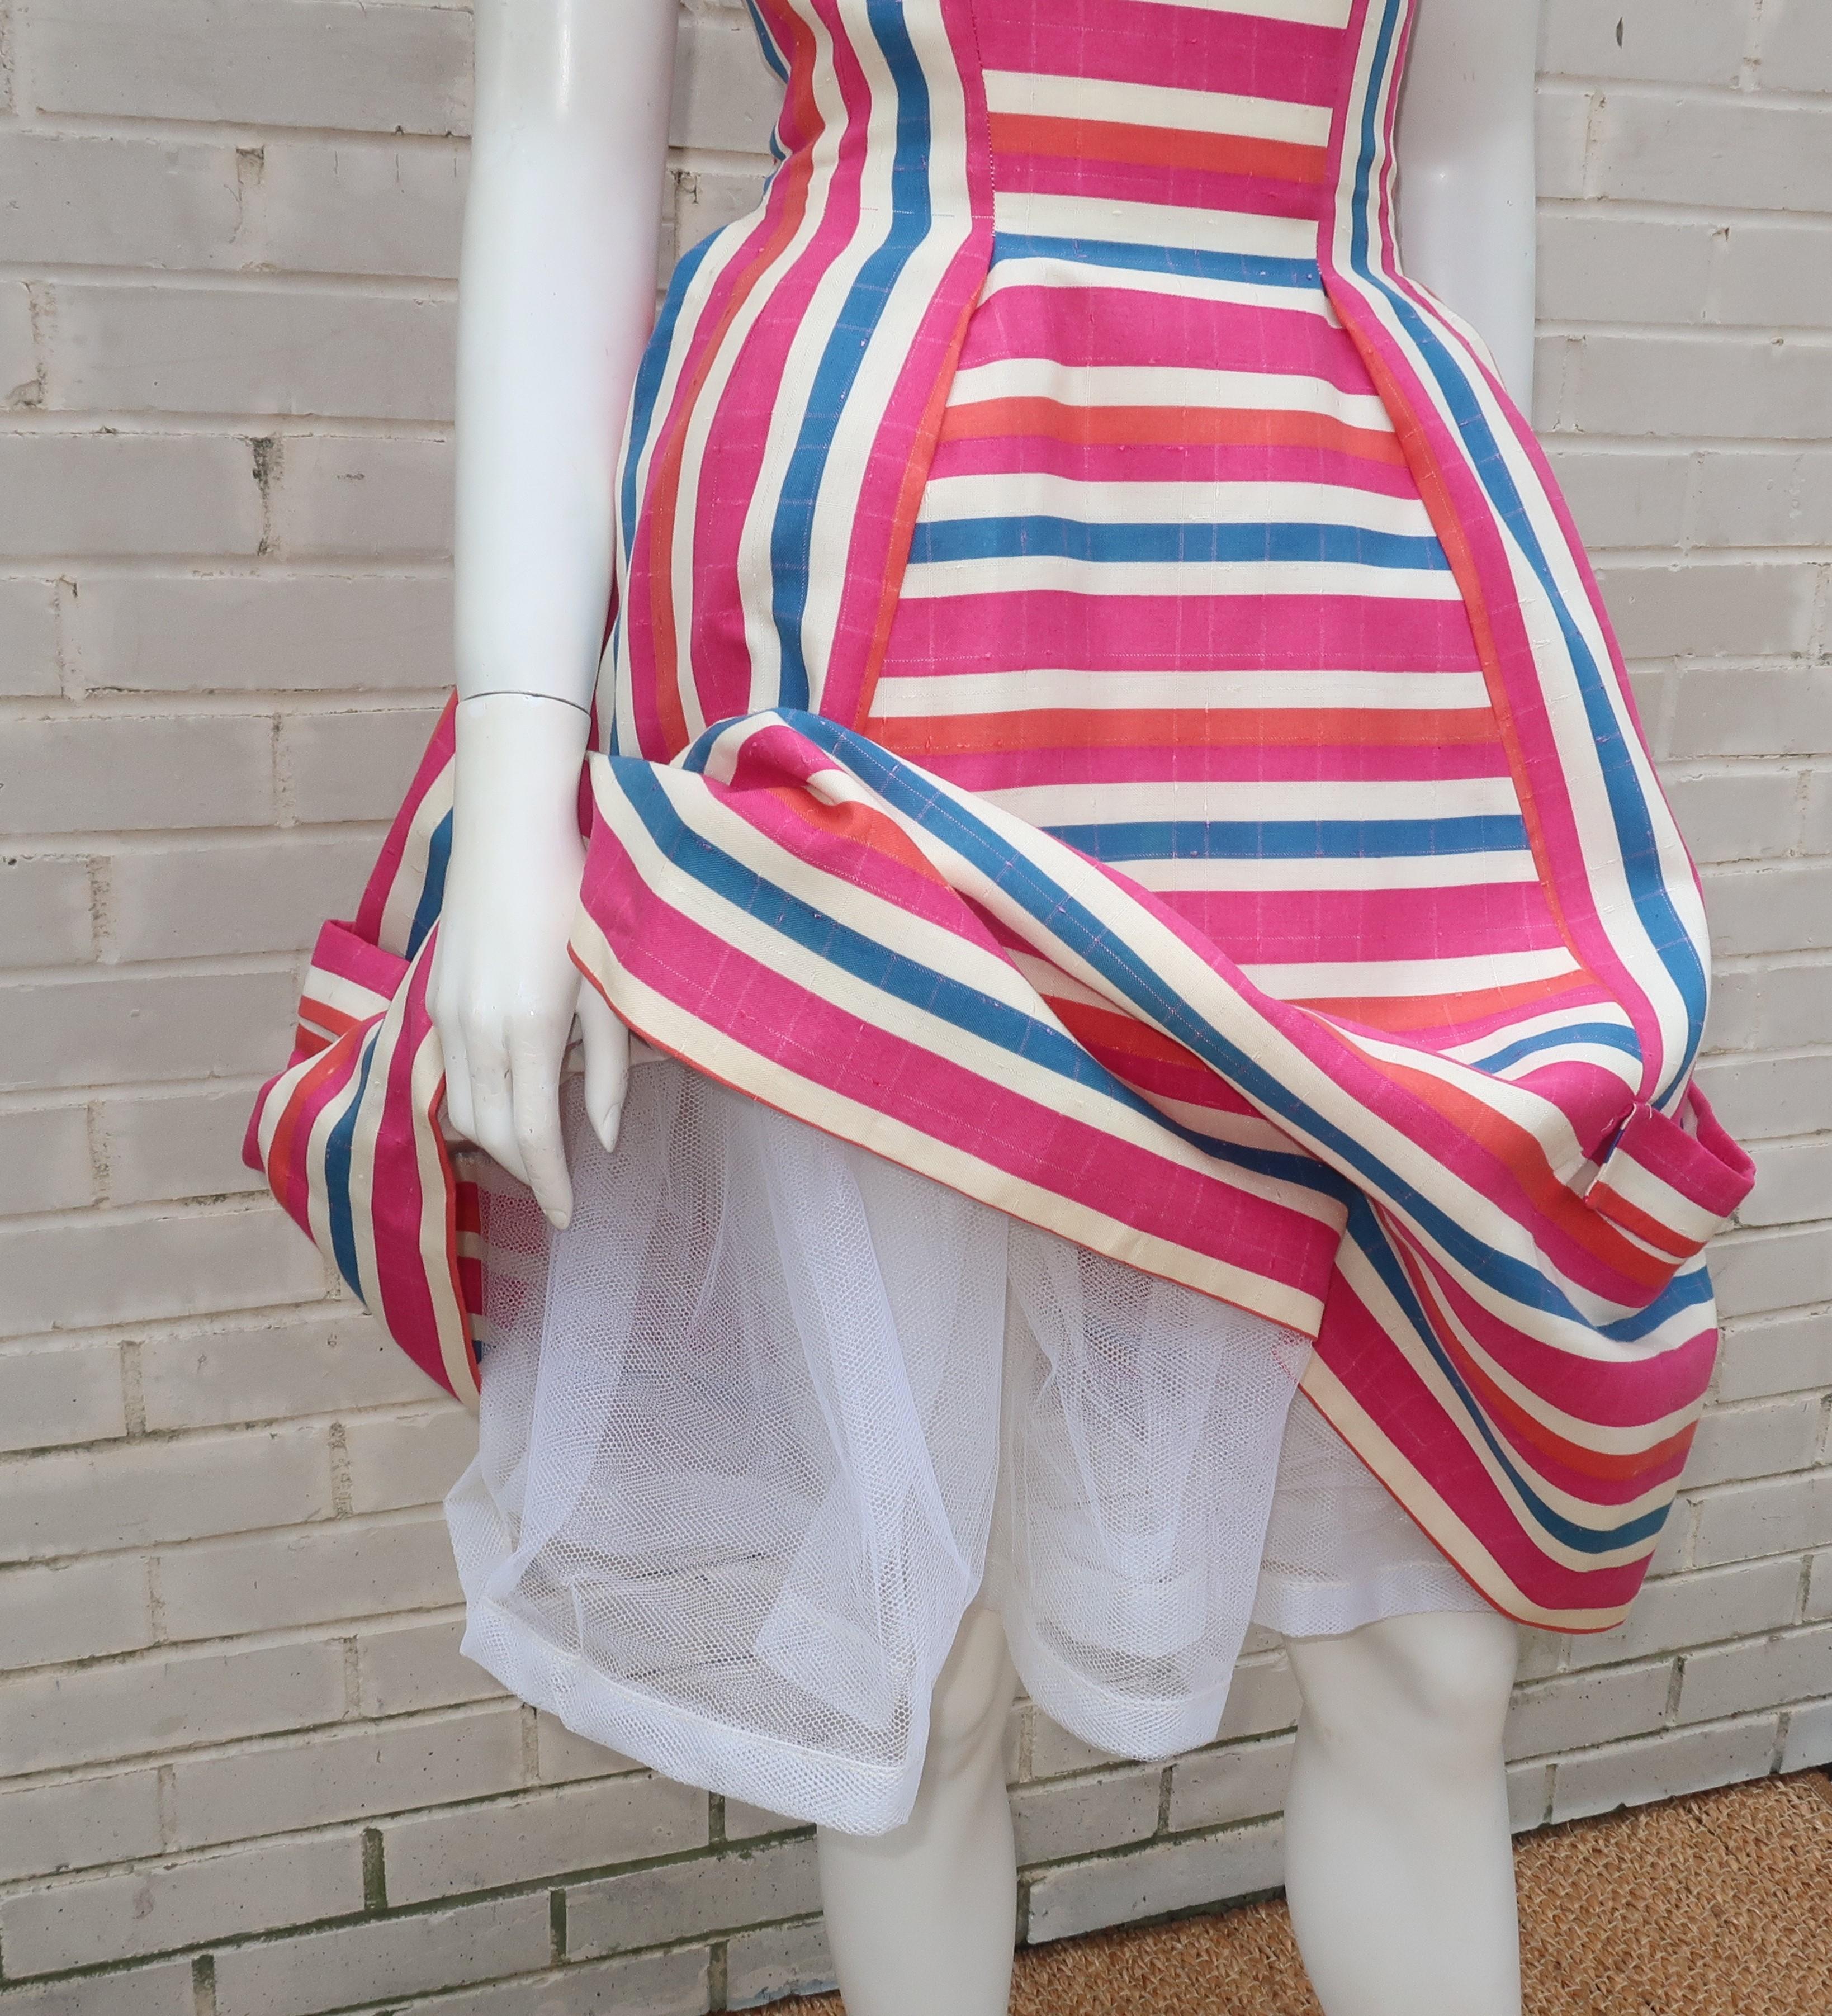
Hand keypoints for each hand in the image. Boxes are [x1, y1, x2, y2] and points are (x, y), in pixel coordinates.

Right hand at [428, 693, 627, 1228]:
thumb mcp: (610, 986)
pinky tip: (502, 1104)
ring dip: (491, 1143)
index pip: (533, 1138)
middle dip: (521, 1172)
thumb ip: (609, 1069)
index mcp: (529, 1031)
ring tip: (530, 1158)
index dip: (549, 1186)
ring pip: (460, 1109)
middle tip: (556, 1193)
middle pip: (489, 1134)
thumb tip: (605, 1139)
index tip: (568, 1218)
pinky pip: (448, 1073)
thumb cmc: (578, 899)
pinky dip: (472, 1103)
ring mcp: (448, 1012)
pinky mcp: (436, 995)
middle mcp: (478, 1030)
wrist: (511, 830)